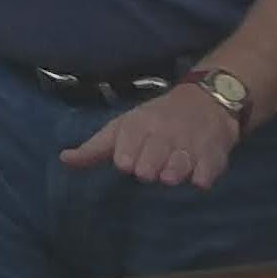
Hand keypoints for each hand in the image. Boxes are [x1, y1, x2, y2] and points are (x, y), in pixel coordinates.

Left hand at [61, 79, 240, 190]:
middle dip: (150, 169)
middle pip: (150, 166)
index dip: (127, 160)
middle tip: (151, 170)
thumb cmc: (155, 120)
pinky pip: (205, 175)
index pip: (126, 153)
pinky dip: (201, 177)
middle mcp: (164, 134)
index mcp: (139, 126)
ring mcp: (190, 144)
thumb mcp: (123, 127)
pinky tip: (197, 176)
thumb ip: (95, 147)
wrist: (205, 100)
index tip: (128, 164)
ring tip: (171, 173)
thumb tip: (63, 159)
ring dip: (173, 174)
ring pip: (177, 170)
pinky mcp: (213, 155)